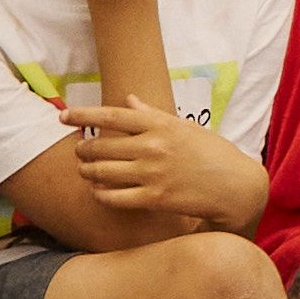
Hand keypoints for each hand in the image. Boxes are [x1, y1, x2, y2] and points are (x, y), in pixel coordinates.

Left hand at [67, 97, 265, 228]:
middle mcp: (153, 146)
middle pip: (100, 145)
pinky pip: (113, 197)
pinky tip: (99, 192)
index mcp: (160, 124)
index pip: (112, 115)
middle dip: (83, 150)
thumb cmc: (212, 153)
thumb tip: (129, 99)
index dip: (83, 115)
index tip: (64, 116)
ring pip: (101, 172)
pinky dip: (100, 194)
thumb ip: (153, 115)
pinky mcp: (155, 199)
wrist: (236, 186)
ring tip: (85, 172)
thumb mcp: (185, 127)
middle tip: (80, 152)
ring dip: (87, 172)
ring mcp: (153, 173)